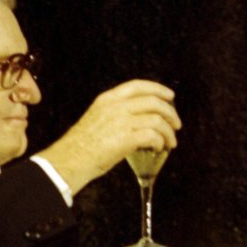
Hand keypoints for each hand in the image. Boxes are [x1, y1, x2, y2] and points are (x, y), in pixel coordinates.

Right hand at [38, 79, 181, 194]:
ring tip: (170, 143)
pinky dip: (160, 142)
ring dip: (168, 133)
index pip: (138, 86)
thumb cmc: (83, 145)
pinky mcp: (126, 138)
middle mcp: (115, 106)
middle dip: (170, 114)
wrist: (69, 160)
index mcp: (107, 99)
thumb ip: (117, 114)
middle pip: (154, 102)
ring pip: (157, 120)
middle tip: (176, 126)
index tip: (170, 96)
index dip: (158, 89)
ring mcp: (121, 121)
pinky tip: (158, 149)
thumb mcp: (98, 118)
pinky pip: (153, 136)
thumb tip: (142, 119)